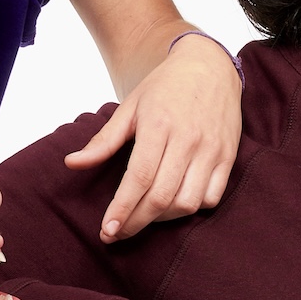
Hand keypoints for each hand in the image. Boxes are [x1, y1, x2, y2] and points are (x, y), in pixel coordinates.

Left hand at [66, 35, 241, 239]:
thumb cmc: (165, 87)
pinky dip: (191, 208)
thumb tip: (71, 163)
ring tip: (144, 216)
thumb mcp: (130, 107)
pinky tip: (173, 205)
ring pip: (188, 202)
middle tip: (116, 232)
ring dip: (162, 219)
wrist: (210, 67)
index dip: (122, 208)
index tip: (107, 230)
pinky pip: (212, 197)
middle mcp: (189, 139)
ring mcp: (212, 149)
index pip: (139, 178)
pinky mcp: (229, 156)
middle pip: (162, 196)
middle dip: (136, 222)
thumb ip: (103, 140)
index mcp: (159, 125)